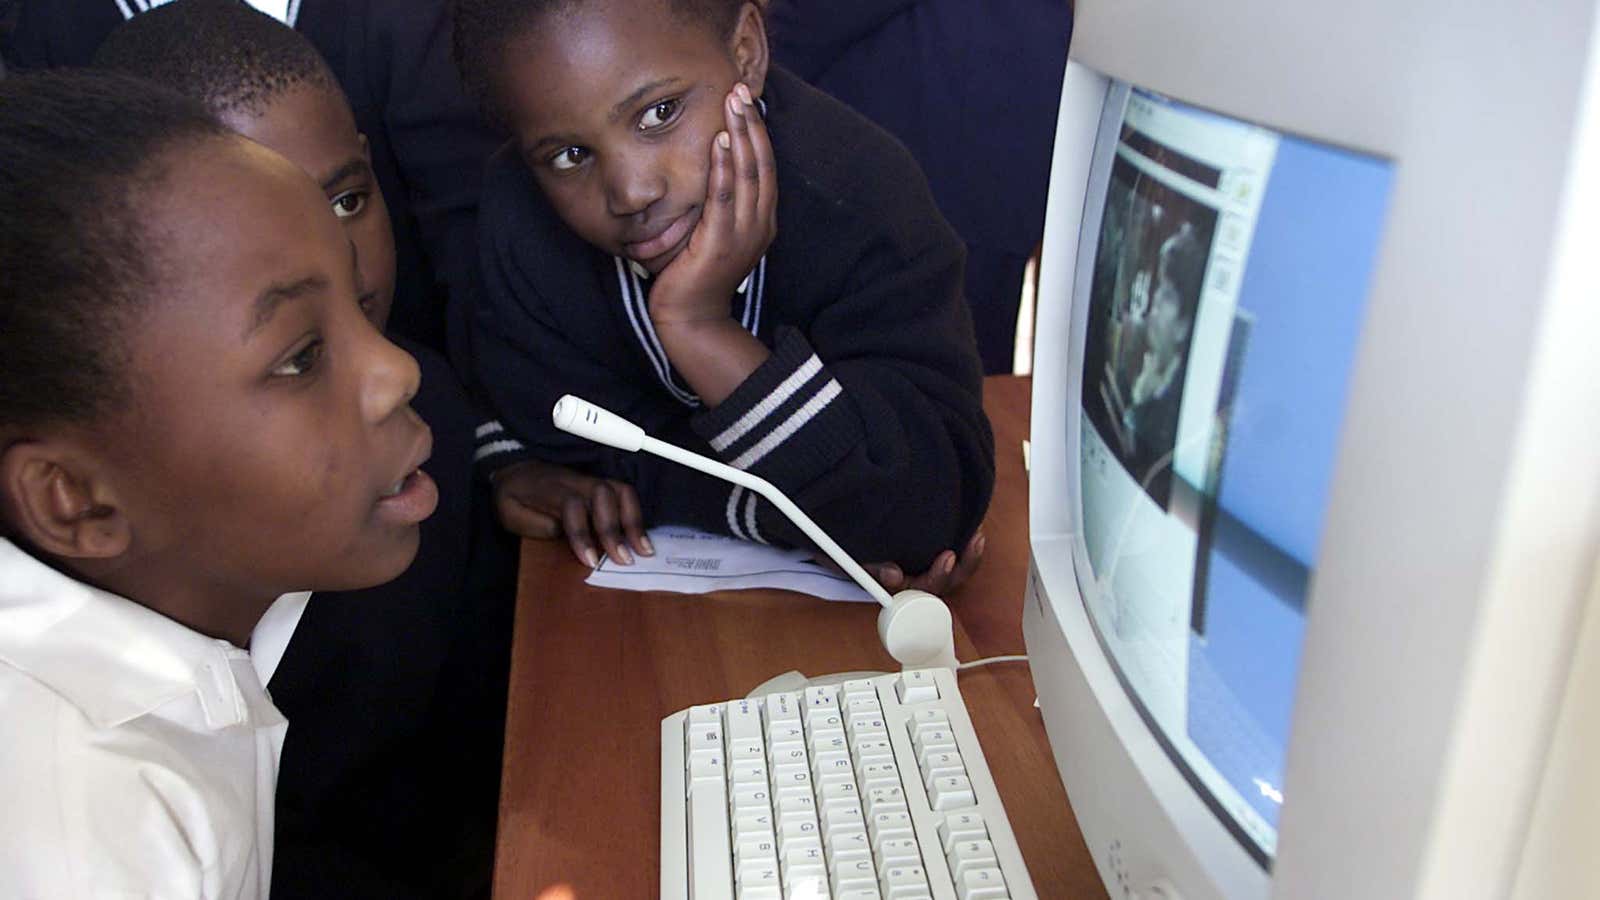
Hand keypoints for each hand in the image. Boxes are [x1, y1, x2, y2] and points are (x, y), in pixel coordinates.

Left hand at [491, 459, 653, 567]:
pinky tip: (642, 537)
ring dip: (634, 521)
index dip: (582, 533)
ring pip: (619, 491)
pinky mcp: (601, 483)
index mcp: (549, 489)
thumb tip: (560, 533)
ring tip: (643, 550)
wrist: (518, 469)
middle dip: (614, 529)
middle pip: (602, 495)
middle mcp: (575, 482)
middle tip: (624, 559)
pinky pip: (625, 493)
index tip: (590, 561)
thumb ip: (533, 524)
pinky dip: (637, 514)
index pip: (571, 506)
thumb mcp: (509, 513)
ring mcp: (590, 480)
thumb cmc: (513, 497)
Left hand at [649, 82, 777, 325]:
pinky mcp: (720, 243)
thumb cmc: (697, 276)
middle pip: (761, 164)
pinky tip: (718, 143)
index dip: (758, 134)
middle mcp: (759, 225)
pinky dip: (722, 168)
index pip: (765, 169)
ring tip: (732, 104)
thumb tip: (706, 172)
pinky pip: (724, 198)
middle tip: (740, 89)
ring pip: (747, 175)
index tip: (746, 102)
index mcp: (761, 222)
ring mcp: (743, 235)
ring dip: (739, 136)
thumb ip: (718, 206)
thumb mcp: (714, 234)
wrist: (693, 318)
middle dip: (751, 125)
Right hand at [816, 530, 986, 596]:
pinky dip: (960, 539)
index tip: (947, 556)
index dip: (939, 577)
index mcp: (893, 584)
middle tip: (973, 541)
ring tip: (977, 533)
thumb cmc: (833, 543)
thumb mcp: (843, 557)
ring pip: (951, 568)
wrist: (827, 520)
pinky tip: (968, 524)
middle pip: (944, 581)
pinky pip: (949, 548)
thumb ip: (867, 568)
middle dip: (963, 565)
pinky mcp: (925, 545)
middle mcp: (909, 575)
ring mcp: (918, 562)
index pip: (922, 589)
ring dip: (966, 555)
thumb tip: (894, 575)